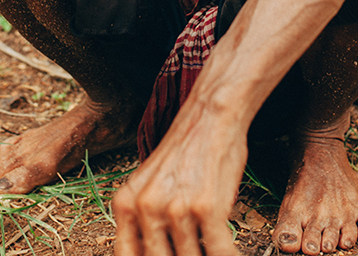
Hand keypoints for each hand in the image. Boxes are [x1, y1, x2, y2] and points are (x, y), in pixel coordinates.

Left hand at [112, 111, 246, 255]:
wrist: (211, 115)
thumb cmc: (187, 150)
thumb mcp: (150, 184)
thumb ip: (145, 220)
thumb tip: (158, 252)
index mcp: (125, 205)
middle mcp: (145, 208)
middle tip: (192, 253)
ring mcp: (174, 209)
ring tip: (213, 251)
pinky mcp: (206, 208)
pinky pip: (219, 252)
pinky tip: (231, 253)